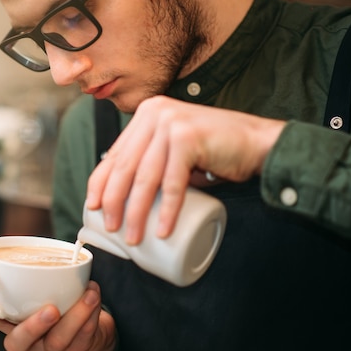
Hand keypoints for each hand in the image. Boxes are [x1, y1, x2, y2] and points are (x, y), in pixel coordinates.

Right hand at [0, 281, 115, 350]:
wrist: (94, 325)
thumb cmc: (60, 297)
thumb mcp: (41, 284)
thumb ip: (27, 274)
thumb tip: (15, 248)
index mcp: (13, 320)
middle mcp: (28, 338)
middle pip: (17, 344)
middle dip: (32, 327)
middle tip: (51, 309)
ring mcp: (51, 346)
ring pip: (58, 340)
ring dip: (76, 316)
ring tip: (89, 292)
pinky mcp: (76, 347)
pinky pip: (83, 336)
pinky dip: (91, 313)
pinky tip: (93, 293)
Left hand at [86, 95, 285, 244]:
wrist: (257, 142)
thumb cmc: (214, 151)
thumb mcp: (173, 151)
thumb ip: (151, 161)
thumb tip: (120, 194)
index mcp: (145, 115)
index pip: (115, 153)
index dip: (100, 183)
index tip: (93, 207)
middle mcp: (154, 113)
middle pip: (125, 166)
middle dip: (114, 202)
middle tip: (112, 228)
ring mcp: (170, 122)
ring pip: (145, 177)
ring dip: (136, 212)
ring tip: (133, 236)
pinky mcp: (188, 137)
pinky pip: (172, 182)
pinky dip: (166, 209)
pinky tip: (162, 229)